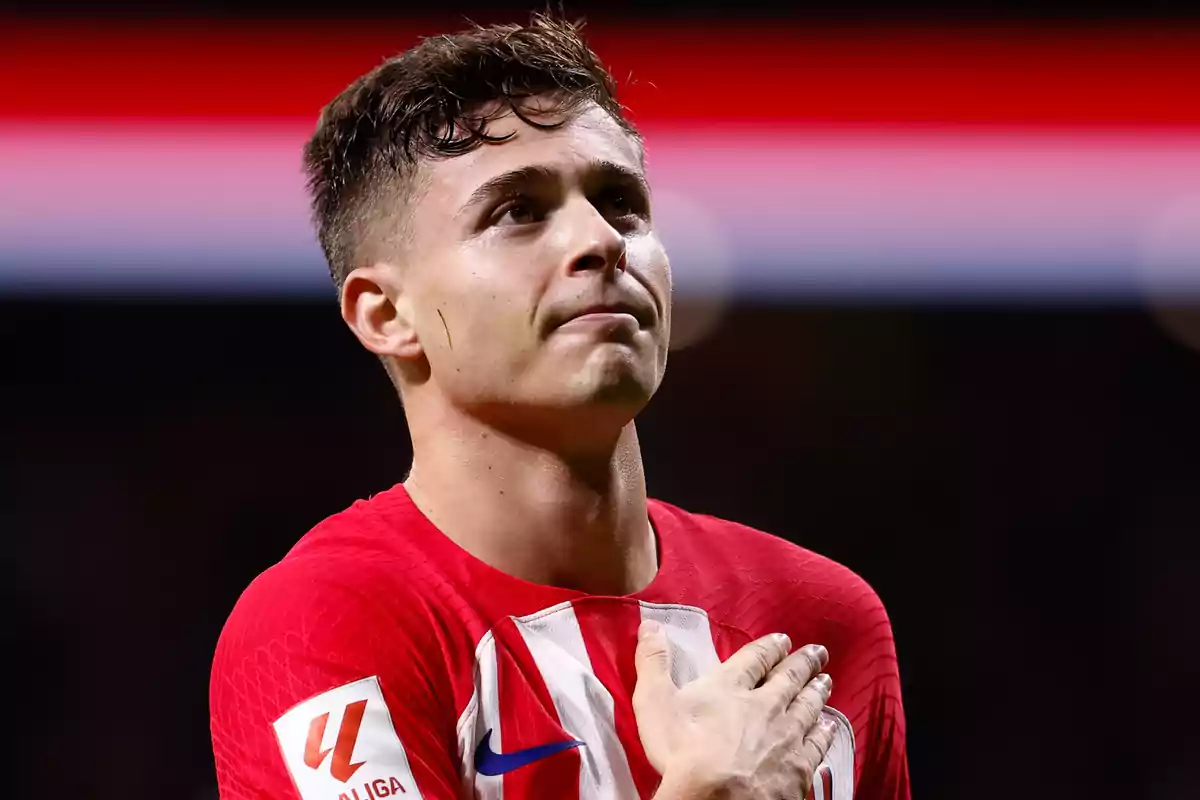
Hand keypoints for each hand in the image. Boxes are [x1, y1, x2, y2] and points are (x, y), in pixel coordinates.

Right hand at [634, 620, 837, 799]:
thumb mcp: (655, 702)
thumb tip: (650, 625)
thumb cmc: (682, 752)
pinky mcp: (798, 767)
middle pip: (789, 679)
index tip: (783, 639)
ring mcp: (786, 736)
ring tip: (826, 681)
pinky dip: (824, 732)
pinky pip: (817, 744)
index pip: (755, 659)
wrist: (716, 799)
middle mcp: (764, 705)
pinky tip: (830, 726)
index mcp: (730, 687)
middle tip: (818, 653)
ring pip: (808, 707)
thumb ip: (653, 662)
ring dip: (817, 692)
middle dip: (803, 663)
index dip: (769, 647)